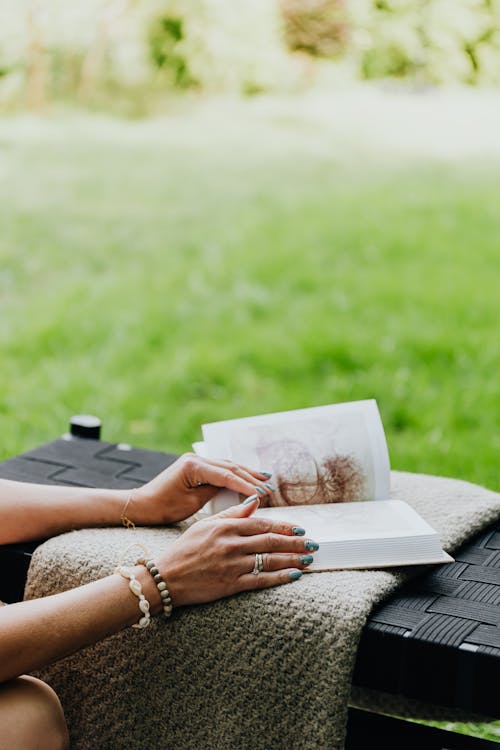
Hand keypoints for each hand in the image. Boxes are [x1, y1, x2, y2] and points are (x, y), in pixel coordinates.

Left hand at [128, 453, 274, 524]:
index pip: (227, 475)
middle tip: (270, 488)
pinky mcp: (195, 465)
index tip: (262, 494)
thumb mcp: (192, 504)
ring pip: (227, 465)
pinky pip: (220, 469)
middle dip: (251, 477)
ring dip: (246, 473)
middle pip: (230, 467)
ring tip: (265, 481)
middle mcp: (195, 458)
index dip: (246, 485)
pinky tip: (247, 478)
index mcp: (193, 466)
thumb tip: (238, 491)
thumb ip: (215, 493)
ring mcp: (195, 460)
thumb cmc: (163, 508)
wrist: (142, 505)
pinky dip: (235, 474)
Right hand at [154, 497, 316, 606]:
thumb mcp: (206, 524)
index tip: (300, 528)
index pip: (263, 524)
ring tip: (308, 558)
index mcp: (226, 527)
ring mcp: (232, 565)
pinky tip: (295, 575)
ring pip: (270, 560)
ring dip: (293, 559)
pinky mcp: (231, 585)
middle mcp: (231, 544)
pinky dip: (280, 578)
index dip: (285, 526)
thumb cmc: (185, 549)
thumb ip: (232, 513)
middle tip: (313, 544)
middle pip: (271, 541)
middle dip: (295, 543)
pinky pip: (261, 580)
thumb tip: (253, 501)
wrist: (165, 578)